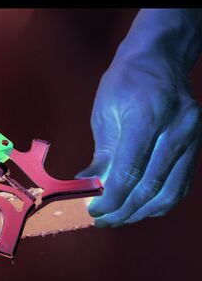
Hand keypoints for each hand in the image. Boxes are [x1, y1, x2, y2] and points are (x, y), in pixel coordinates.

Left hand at [77, 10, 201, 226]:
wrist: (160, 59)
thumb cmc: (125, 83)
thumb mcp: (105, 113)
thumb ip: (102, 154)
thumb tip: (89, 186)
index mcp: (149, 117)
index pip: (130, 171)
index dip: (111, 198)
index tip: (93, 211)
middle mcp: (177, 130)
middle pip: (151, 187)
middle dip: (123, 211)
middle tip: (102, 221)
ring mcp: (192, 139)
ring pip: (169, 192)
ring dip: (141, 213)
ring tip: (118, 219)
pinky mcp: (196, 148)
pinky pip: (180, 186)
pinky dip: (159, 203)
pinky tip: (140, 210)